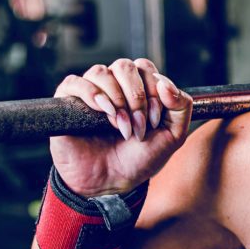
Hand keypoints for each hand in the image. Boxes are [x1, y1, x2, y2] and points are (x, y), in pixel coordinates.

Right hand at [49, 59, 192, 195]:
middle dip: (136, 97)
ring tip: (120, 127)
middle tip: (138, 126)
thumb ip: (182, 106)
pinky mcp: (67, 101)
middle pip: (125, 66)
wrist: (111, 181)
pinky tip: (103, 113)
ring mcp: (90, 92)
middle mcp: (114, 85)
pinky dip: (91, 94)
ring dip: (116, 99)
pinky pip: (75, 81)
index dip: (153, 92)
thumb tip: (164, 81)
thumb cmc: (140, 158)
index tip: (154, 122)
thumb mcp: (173, 135)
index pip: (147, 69)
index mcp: (139, 88)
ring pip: (101, 72)